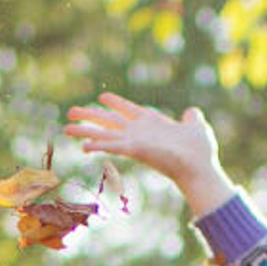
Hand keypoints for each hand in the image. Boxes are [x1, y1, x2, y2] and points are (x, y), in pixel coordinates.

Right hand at [63, 93, 238, 215]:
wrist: (200, 167)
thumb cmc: (200, 152)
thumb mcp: (196, 127)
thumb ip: (191, 118)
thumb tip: (192, 112)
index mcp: (151, 124)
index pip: (129, 110)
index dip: (116, 103)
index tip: (102, 98)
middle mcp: (139, 133)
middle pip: (110, 122)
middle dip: (90, 117)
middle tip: (70, 113)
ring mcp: (135, 142)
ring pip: (105, 134)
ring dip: (85, 131)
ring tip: (66, 128)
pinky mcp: (135, 150)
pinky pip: (112, 146)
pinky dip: (99, 145)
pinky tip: (84, 146)